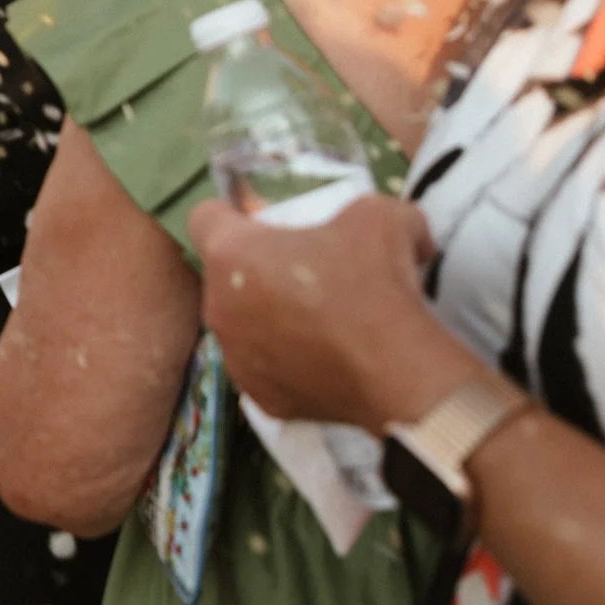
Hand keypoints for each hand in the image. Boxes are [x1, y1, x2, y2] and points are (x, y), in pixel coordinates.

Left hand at [189, 194, 483, 432]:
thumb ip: (363, 207)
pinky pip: (266, 366)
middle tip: (306, 270)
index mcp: (231, 254)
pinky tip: (325, 355)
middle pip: (225, 274)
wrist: (400, 375)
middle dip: (257, 268)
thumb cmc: (377, 285)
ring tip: (319, 317)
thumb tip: (396, 226)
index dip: (231, 214)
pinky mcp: (260, 397)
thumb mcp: (378, 216)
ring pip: (242, 323)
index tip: (260, 222)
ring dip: (269, 314)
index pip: (204, 218)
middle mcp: (217, 306)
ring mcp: (235, 357)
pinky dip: (287, 359)